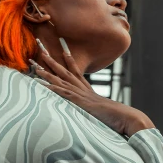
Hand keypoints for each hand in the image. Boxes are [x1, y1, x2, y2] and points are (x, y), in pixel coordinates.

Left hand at [30, 46, 153, 137]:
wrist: (128, 118)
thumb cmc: (118, 118)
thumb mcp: (104, 112)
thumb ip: (98, 109)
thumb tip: (98, 111)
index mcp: (88, 90)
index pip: (75, 69)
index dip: (68, 57)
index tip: (61, 45)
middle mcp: (84, 89)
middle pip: (64, 70)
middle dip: (51, 58)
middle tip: (40, 44)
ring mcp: (82, 95)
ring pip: (61, 79)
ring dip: (47, 71)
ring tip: (34, 63)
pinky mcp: (81, 103)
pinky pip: (64, 93)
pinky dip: (53, 88)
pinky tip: (43, 84)